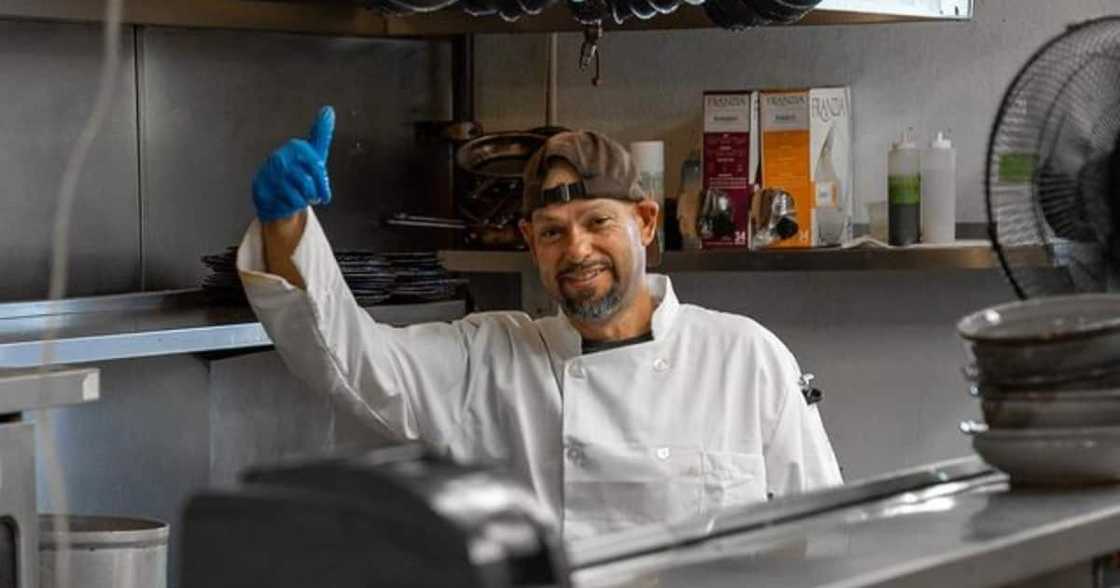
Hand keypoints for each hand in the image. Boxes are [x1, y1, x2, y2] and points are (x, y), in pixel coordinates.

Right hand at [251, 106, 335, 221]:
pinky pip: (288, 204)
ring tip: (297, 194)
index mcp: (296, 148)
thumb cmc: (297, 170)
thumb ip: (321, 133)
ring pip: (299, 196)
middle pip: (309, 186)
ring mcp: (270, 174)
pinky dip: (291, 206)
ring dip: (303, 200)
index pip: (317, 169)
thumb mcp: (313, 152)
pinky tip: (286, 199)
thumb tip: (328, 110)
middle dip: (313, 194)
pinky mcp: (262, 190)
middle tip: (309, 193)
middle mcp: (281, 158)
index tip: (325, 194)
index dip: (323, 185)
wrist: (273, 190)